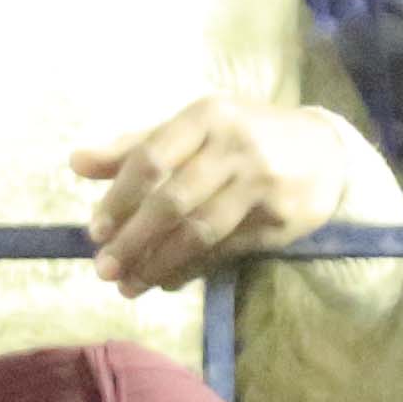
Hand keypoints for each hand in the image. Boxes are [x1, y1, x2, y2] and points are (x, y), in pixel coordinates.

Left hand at [75, 97, 361, 294]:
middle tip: (105, 269)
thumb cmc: (245, 135)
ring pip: (198, 232)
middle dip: (133, 240)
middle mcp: (235, 146)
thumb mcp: (195, 127)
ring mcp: (261, 184)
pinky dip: (191, 269)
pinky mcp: (279, 220)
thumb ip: (136, 145)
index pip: (151, 159)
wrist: (326, 151)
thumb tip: (76, 163)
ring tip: (130, 285)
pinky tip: (168, 281)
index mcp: (207, 116)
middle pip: (172, 201)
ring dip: (158, 263)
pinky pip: (225, 251)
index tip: (95, 230)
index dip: (119, 198)